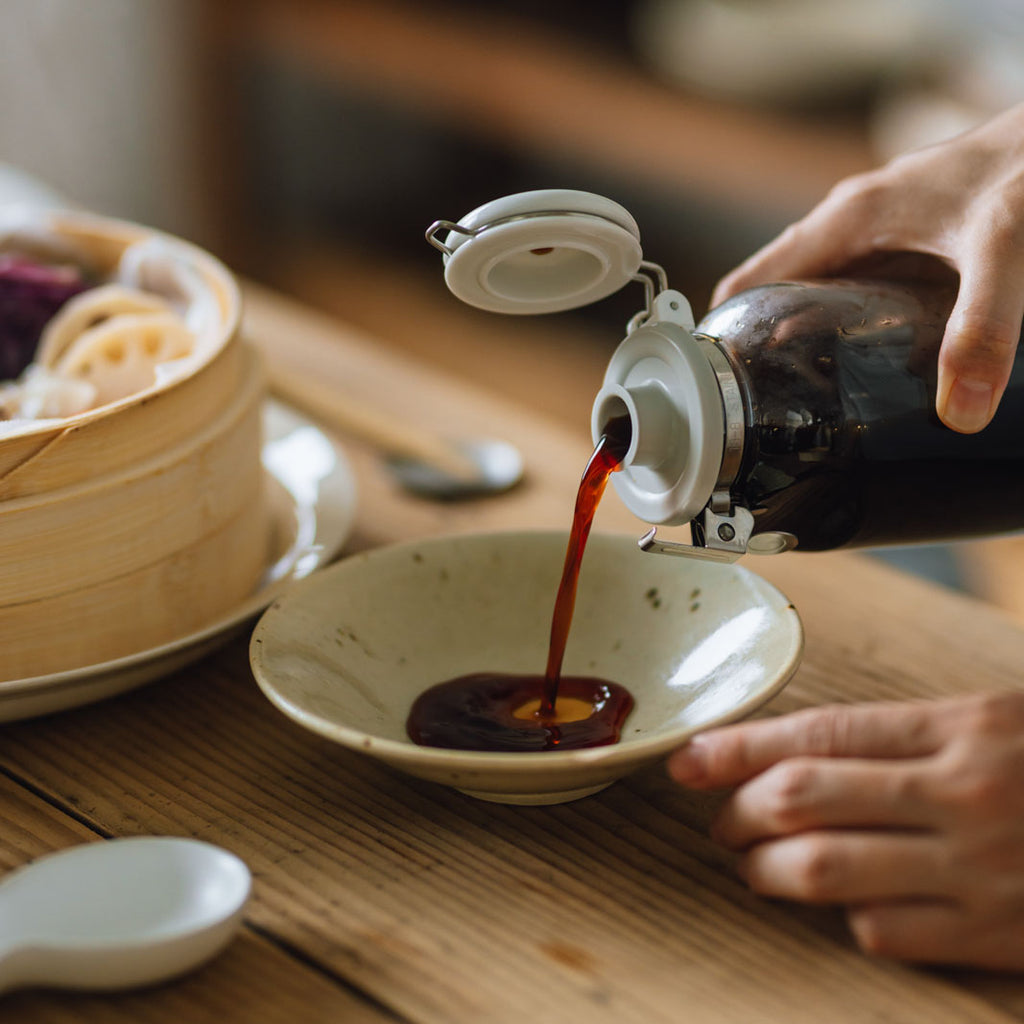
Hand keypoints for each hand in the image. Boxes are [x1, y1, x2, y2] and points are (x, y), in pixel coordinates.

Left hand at [667, 694, 1023, 968]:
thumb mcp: (999, 720)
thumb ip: (910, 734)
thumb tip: (807, 749)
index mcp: (961, 726)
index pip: (816, 732)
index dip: (738, 746)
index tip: (688, 758)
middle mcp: (961, 792)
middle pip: (802, 796)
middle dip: (738, 808)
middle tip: (719, 816)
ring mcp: (979, 869)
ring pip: (823, 868)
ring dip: (767, 867)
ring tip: (752, 863)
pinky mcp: (998, 936)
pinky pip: (883, 932)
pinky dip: (847, 918)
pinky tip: (845, 905)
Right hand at [711, 103, 1023, 434]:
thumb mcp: (1003, 249)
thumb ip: (982, 328)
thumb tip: (960, 410)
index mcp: (847, 219)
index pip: (751, 280)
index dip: (724, 331)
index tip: (714, 383)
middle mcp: (851, 221)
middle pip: (778, 293)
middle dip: (763, 346)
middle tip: (763, 406)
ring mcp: (877, 228)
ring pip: (815, 291)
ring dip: (804, 338)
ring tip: (803, 395)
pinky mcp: (906, 237)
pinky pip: (853, 288)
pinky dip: (844, 324)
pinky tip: (867, 360)